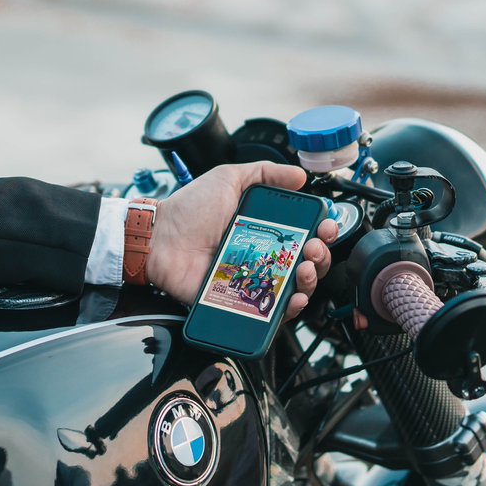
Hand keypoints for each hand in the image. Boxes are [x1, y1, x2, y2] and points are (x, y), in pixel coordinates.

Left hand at [145, 162, 339, 320]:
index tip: (325, 227)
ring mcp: (253, 280)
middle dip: (321, 257)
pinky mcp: (240, 302)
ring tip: (305, 270)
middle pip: (307, 263)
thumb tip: (299, 174)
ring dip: (310, 282)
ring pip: (295, 289)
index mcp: (265, 227)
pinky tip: (292, 298)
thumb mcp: (228, 179)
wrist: (160, 238)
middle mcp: (263, 255)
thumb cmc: (189, 209)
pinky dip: (287, 309)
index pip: (305, 233)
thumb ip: (264, 173)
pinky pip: (270, 312)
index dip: (322, 232)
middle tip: (314, 249)